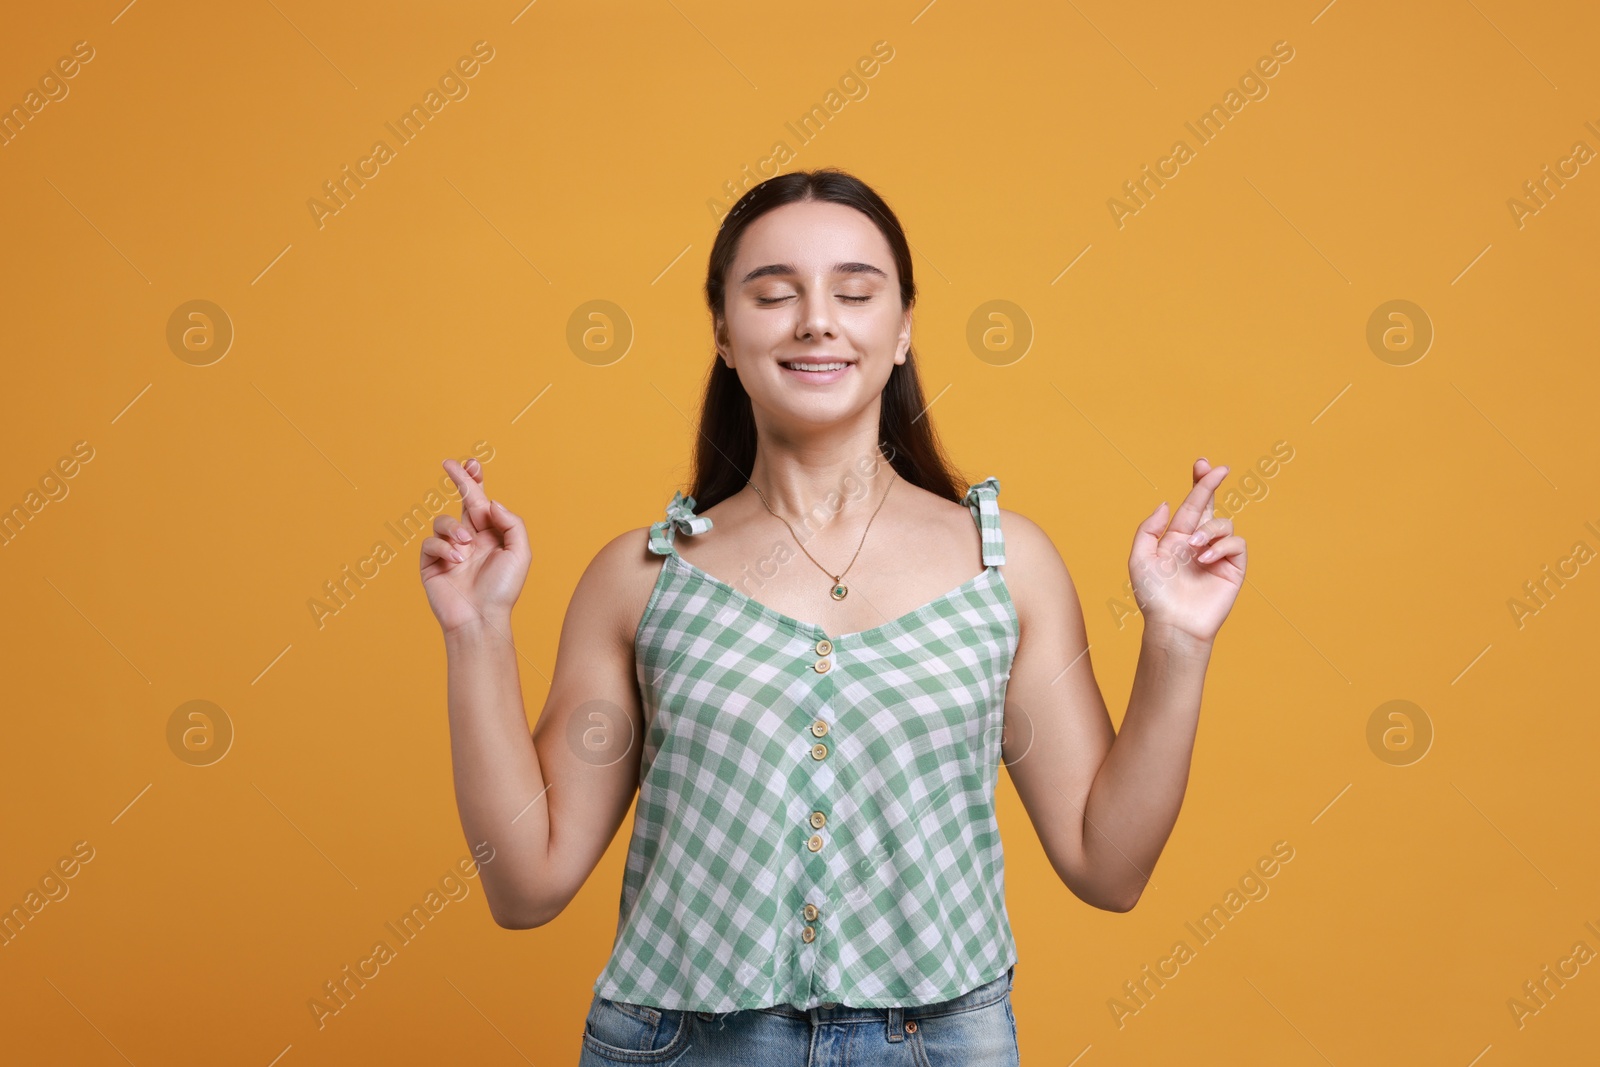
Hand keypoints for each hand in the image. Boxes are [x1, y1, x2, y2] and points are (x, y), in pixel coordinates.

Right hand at [420, 457, 531, 634]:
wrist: (481, 618)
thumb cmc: (503, 590)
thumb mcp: (520, 553)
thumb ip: (511, 523)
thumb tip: (491, 502)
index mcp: (490, 535)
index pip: (482, 502)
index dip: (476, 482)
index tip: (472, 464)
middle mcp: (469, 539)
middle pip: (462, 501)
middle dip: (458, 480)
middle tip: (450, 464)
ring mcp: (449, 550)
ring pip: (444, 521)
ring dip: (454, 530)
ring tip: (465, 547)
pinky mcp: (431, 563)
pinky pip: (430, 543)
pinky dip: (443, 548)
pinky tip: (456, 561)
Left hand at [1127, 457, 1246, 645]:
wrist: (1173, 624)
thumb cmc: (1154, 596)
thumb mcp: (1140, 558)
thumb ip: (1149, 528)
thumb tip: (1167, 503)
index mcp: (1176, 537)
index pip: (1190, 505)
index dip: (1198, 483)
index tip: (1202, 463)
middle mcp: (1198, 542)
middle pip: (1210, 505)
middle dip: (1212, 484)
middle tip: (1219, 469)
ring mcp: (1216, 554)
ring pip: (1224, 523)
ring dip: (1209, 528)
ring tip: (1194, 546)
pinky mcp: (1233, 568)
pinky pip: (1236, 543)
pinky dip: (1221, 545)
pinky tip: (1205, 558)